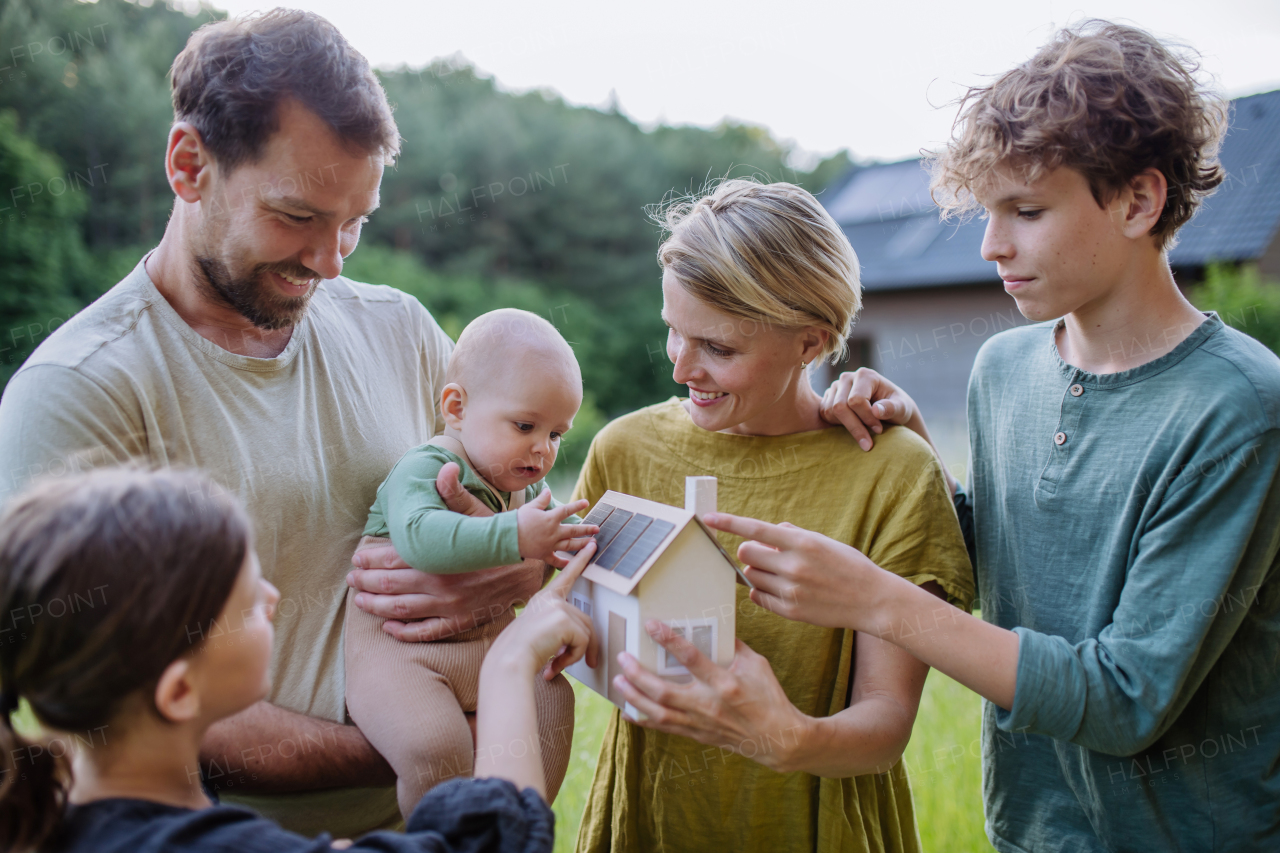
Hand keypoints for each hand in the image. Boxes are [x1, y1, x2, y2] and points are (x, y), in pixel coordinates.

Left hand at [345, 462, 543, 641]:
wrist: (533, 567)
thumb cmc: (501, 538)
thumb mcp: (479, 513)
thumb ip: (455, 495)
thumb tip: (444, 468)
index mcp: (441, 556)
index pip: (396, 558)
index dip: (372, 558)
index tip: (357, 557)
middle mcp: (442, 583)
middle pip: (392, 585)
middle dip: (367, 582)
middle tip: (351, 579)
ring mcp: (451, 606)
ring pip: (403, 610)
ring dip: (377, 606)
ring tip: (360, 601)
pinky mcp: (461, 621)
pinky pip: (427, 631)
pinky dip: (405, 632)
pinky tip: (389, 627)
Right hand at [488, 540, 598, 678]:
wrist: (508, 661)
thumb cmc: (519, 651)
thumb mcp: (542, 634)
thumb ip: (561, 630)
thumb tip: (582, 642)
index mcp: (543, 598)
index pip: (567, 575)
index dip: (581, 561)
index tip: (592, 546)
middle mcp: (551, 598)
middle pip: (585, 620)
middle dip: (587, 645)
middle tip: (586, 663)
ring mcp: (558, 606)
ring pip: (585, 633)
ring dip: (575, 654)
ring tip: (556, 665)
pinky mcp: (563, 619)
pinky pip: (583, 642)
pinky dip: (573, 657)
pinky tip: (555, 664)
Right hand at [516, 489, 597, 567]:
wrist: (507, 538)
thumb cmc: (517, 520)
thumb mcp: (530, 507)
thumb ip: (542, 500)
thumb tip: (548, 490)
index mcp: (550, 518)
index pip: (566, 510)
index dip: (577, 506)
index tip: (586, 503)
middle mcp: (553, 532)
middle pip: (573, 530)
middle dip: (587, 530)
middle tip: (597, 529)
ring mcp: (550, 544)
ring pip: (569, 545)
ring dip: (582, 544)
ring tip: (592, 544)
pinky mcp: (544, 554)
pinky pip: (555, 560)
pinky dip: (563, 563)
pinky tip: (571, 564)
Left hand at [610, 620, 810, 772]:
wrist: (777, 739)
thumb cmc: (769, 697)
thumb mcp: (756, 664)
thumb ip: (733, 646)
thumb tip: (714, 627)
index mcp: (724, 683)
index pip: (691, 658)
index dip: (669, 640)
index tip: (651, 625)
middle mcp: (708, 704)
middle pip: (663, 691)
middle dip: (638, 675)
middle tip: (623, 658)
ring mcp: (700, 722)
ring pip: (658, 713)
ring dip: (634, 697)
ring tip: (618, 681)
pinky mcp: (696, 734)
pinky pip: (664, 728)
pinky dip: (643, 719)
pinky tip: (627, 710)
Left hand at [702, 512, 884, 631]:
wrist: (873, 600)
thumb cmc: (849, 567)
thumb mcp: (824, 542)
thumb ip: (792, 535)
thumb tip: (766, 532)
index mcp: (802, 543)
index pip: (755, 529)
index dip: (728, 522)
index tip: (707, 518)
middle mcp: (794, 566)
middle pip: (745, 554)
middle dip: (749, 552)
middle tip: (763, 554)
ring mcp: (791, 590)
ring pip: (751, 577)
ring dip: (758, 573)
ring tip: (780, 574)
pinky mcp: (790, 611)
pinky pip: (758, 597)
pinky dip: (762, 591)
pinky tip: (780, 588)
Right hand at [820, 368, 957, 494]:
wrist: (890, 409)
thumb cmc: (898, 408)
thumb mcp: (902, 408)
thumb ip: (892, 408)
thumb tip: (876, 410)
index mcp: (865, 375)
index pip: (856, 400)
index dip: (866, 418)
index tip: (879, 430)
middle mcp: (847, 377)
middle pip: (840, 406)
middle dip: (855, 427)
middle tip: (869, 442)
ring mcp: (836, 387)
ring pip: (830, 411)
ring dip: (846, 427)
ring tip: (864, 433)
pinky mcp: (828, 397)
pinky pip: (825, 414)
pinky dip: (837, 425)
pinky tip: (853, 427)